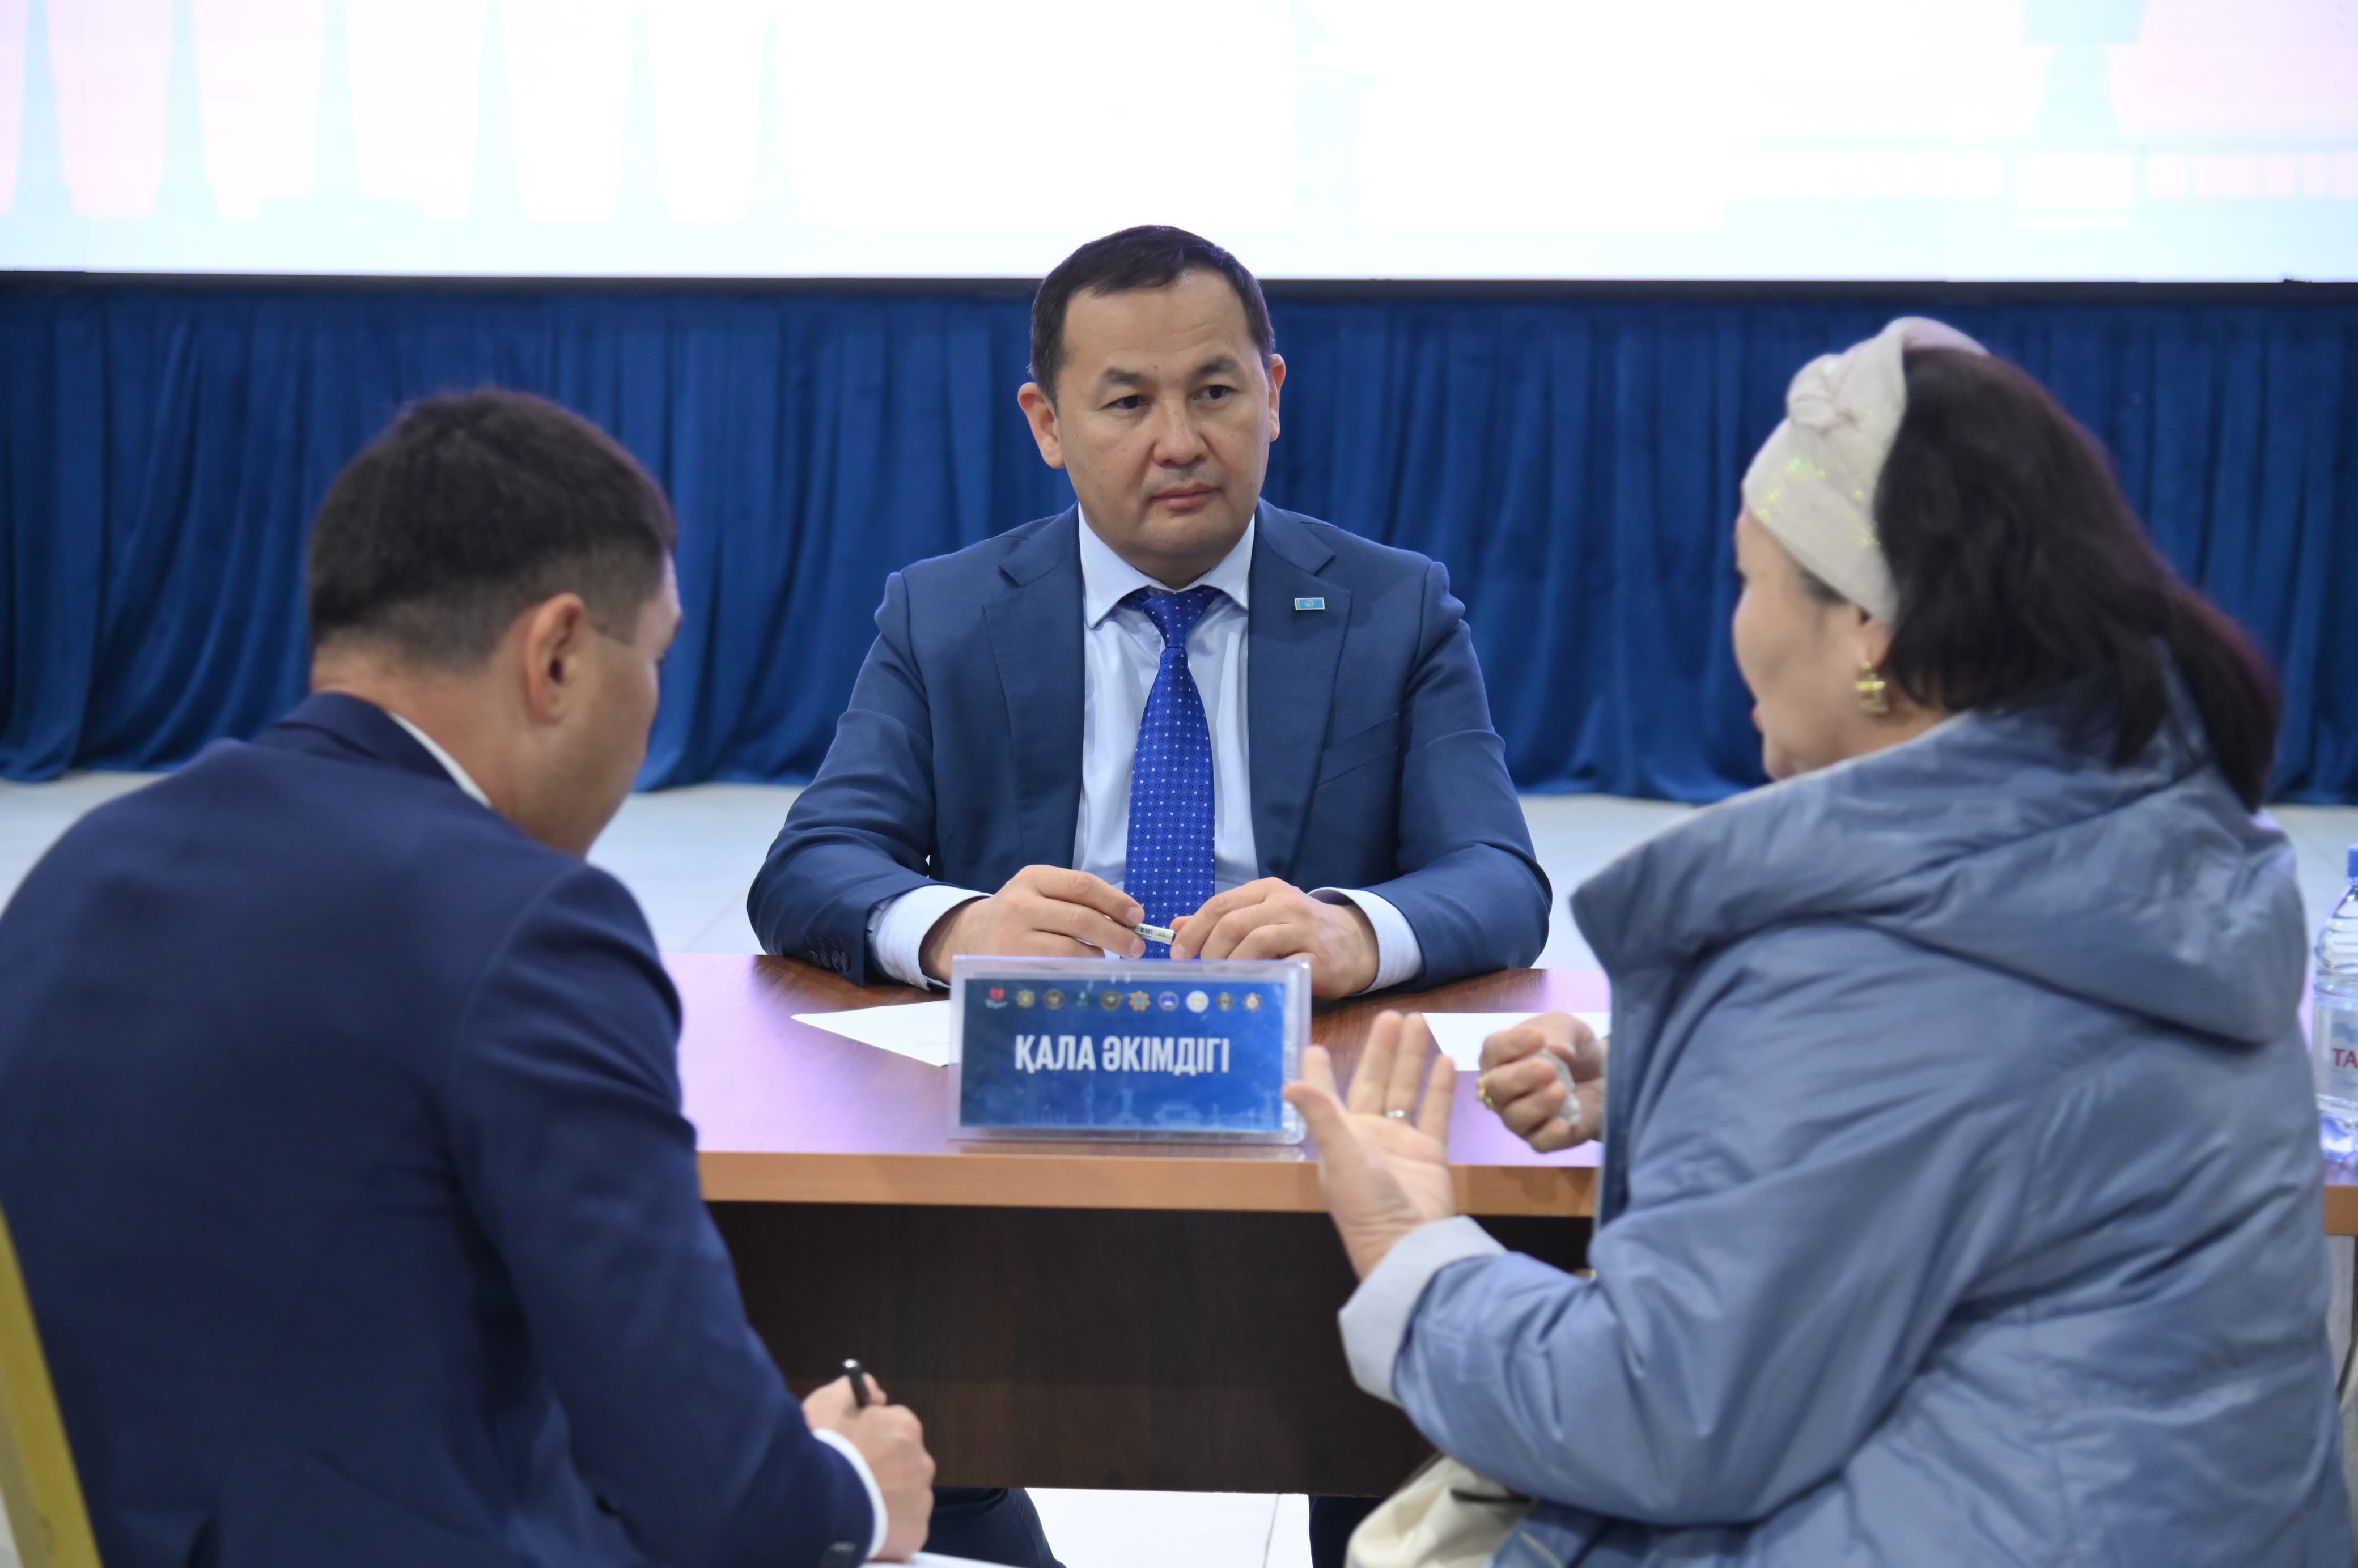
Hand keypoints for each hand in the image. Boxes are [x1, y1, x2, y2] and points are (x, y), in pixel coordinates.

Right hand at [803, 1376, 936, 1560]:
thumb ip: (854, 1390)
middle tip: (854, 1480)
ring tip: (857, 1505)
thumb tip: (875, 1394)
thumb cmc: (823, 1448)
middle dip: (884, 1469)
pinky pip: (904, 1527)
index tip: (853, 1450)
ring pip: (906, 1497)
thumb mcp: (828, 1403)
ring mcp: (921, 1499)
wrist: (817, 1502)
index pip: (895, 1429)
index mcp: (905, 1427)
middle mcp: (921, 1461)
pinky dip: (889, 1528)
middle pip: (904, 1463)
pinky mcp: (915, 1533)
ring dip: (888, 1498)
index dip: (872, 1440)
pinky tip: (866, 1525)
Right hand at [920, 865, 1146, 982]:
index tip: (1137, 916)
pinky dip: (1079, 969)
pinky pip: (1056, 968)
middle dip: (1116, 933)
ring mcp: (1013, 935)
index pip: (1083, 885)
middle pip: (1081, 917)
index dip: (1116, 901)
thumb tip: (1128, 919)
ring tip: (1107, 957)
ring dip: (1098, 954)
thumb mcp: (1041, 893)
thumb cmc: (1019, 915)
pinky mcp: (1011, 963)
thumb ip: (1077, 899)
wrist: (970, 935)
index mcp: (1033, 878)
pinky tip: (1085, 967)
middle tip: (1136, 946)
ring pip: (1071, 947)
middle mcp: (1021, 903)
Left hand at [1168, 879, 1378, 998]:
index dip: (1194, 930)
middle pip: (1233, 923)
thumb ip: (1223, 920)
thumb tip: (1177, 926)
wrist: (1355, 944)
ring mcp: (1304, 929)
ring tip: (1220, 980)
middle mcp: (1285, 904)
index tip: (1178, 954)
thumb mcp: (1262, 917)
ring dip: (1230, 964)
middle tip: (1198, 972)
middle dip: (1207, 951)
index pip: (1220, 904)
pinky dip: (1261, 976)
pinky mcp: (1319, 958)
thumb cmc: (1301, 932)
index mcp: (1267, 891)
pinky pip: (1282, 966)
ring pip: (1255, 941)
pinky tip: (1249, 987)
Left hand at [1281, 1012, 1458, 1277]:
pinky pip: (1435, 1113)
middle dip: (1381, 1050)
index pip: (1325, 1097)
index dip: (1319, 1073)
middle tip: (1391, 1015)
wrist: (1410, 1246)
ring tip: (1419, 1023)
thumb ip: (1322, 1117)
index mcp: (1339, 1139)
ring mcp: (1401, 1144)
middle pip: (1374, 1082)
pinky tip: (1447, 1059)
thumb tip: (1288, 1083)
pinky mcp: (1431, 1154)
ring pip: (1406, 1090)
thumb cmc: (1367, 1206)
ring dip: (1412, 1058)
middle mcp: (1368, 1137)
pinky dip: (1440, 1087)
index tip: (1314, 1046)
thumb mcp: (1341, 1159)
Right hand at [1476, 1012, 1606, 1152]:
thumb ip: (1558, 1032)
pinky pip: (1538, 1142)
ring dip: (1537, 1103)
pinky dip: (1549, 1134)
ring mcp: (1520, 1117)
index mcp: (1502, 1057)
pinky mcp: (1543, 1138)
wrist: (1605, 1075)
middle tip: (1549, 1068)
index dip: (1511, 1044)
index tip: (1538, 1037)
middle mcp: (1504, 1089)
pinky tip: (1564, 1124)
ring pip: (1514, 1117)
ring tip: (1562, 1090)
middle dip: (1520, 1077)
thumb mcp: (1568, 1027)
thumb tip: (1557, 1050)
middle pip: (1496, 1086)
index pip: (1492, 1049)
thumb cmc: (1574, 1048)